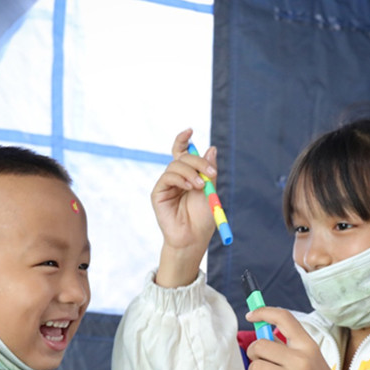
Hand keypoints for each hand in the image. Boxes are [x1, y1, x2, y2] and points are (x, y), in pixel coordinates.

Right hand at [153, 128, 218, 286]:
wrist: (193, 238)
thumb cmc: (202, 219)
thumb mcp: (210, 191)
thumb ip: (209, 171)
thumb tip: (211, 148)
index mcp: (188, 176)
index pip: (183, 153)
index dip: (183, 140)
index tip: (190, 131)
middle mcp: (176, 178)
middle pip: (181, 157)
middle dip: (197, 161)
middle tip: (210, 174)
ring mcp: (166, 185)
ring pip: (175, 165)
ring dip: (191, 172)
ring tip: (200, 186)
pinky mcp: (158, 193)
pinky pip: (167, 177)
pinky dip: (180, 179)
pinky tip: (189, 187)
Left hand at [244, 306, 359, 369]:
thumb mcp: (312, 357)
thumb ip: (290, 345)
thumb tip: (264, 332)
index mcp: (308, 346)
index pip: (284, 318)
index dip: (263, 312)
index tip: (251, 316)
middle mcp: (302, 361)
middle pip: (261, 345)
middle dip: (253, 351)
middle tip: (257, 357)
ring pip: (256, 367)